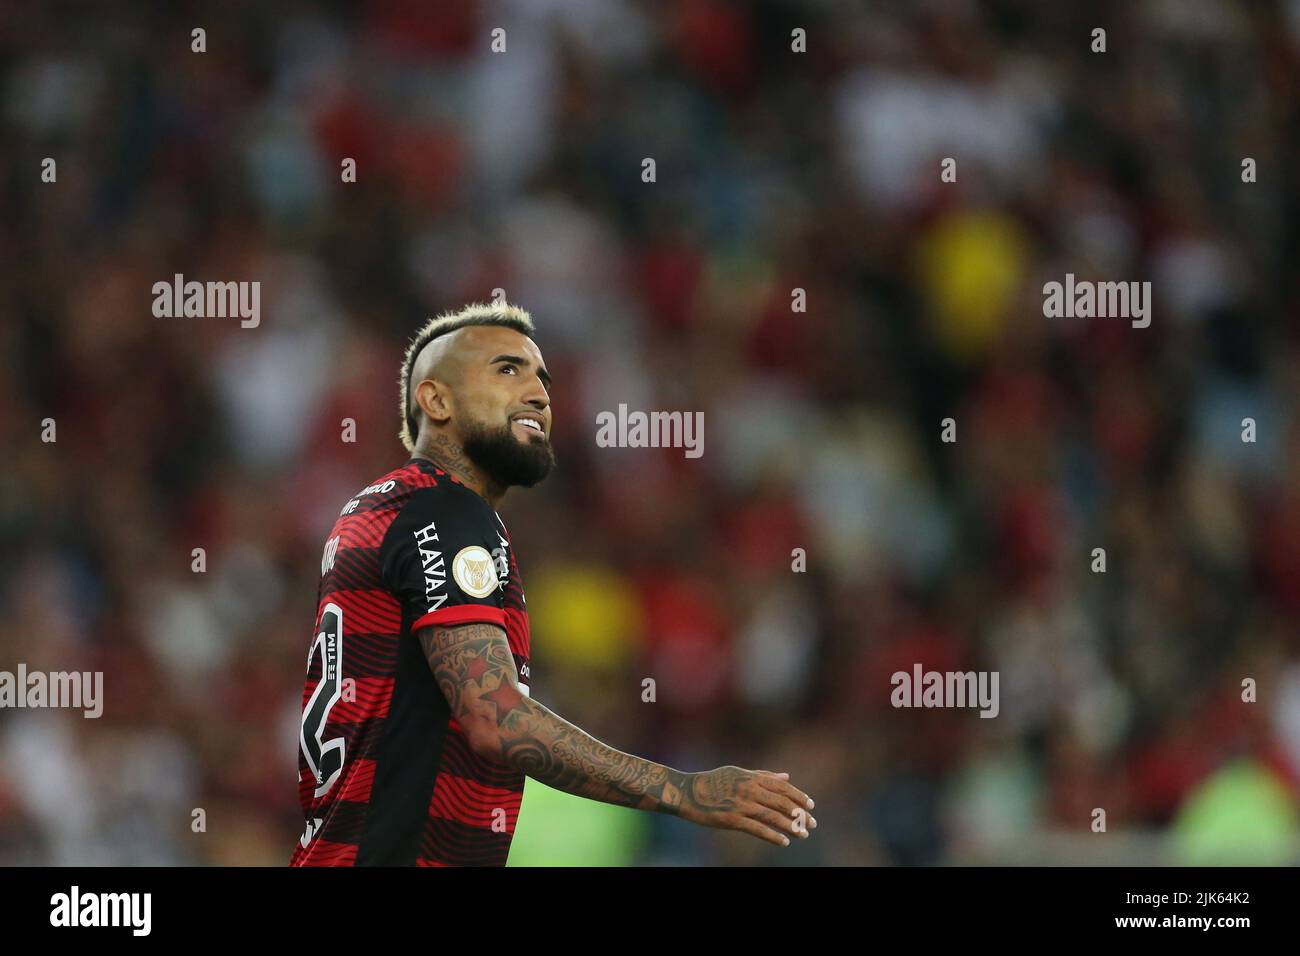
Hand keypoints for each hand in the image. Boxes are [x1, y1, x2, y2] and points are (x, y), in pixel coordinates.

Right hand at [677, 766, 816, 846]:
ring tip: (803, 834)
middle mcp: (749, 788)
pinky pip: (757, 828)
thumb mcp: (738, 773)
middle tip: (812, 824)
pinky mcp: (732, 819)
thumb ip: (763, 775)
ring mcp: (741, 804)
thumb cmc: (712, 782)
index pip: (781, 786)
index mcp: (751, 776)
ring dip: (790, 826)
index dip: (798, 796)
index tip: (811, 806)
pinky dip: (772, 835)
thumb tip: (786, 777)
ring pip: (772, 815)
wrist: (687, 792)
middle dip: (799, 813)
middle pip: (781, 801)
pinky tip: (783, 842)